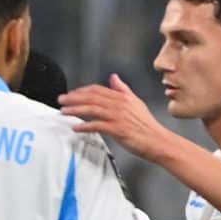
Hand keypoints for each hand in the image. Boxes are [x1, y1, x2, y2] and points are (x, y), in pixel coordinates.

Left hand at [60, 75, 180, 163]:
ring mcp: (118, 116)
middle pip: (91, 97)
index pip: (97, 90)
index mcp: (123, 98)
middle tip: (61, 100)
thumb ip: (123, 90)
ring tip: (63, 112)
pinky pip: (96, 125)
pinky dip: (84, 126)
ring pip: (91, 109)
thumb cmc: (148, 126)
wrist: (159, 142)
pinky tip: (76, 128)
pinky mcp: (117, 129)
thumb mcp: (136, 103)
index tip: (72, 94)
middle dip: (73, 98)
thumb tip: (114, 77)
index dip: (82, 90)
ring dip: (75, 110)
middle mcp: (119, 105)